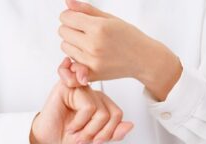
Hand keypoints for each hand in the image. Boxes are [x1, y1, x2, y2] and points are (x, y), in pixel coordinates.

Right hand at [30, 81, 133, 143]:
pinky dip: (79, 122)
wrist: (46, 134)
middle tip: (82, 138)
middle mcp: (93, 93)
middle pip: (112, 114)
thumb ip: (112, 133)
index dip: (109, 132)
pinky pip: (87, 106)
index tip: (96, 142)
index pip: (117, 114)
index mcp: (101, 102)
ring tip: (73, 130)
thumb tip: (130, 125)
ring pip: (99, 111)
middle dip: (97, 133)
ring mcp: (81, 89)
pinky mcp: (69, 87)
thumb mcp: (93, 137)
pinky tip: (70, 124)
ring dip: (85, 128)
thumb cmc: (66, 132)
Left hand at [59, 0, 181, 99]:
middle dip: (70, 28)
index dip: (69, 15)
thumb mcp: (110, 18)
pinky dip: (75, 57)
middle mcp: (93, 45)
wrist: (143, 59)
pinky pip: (71, 62)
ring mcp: (91, 62)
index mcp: (99, 28)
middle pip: (62, 32)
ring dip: (72, 43)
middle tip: (84, 30)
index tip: (75, 18)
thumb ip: (86, 9)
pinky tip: (87, 54)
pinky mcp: (91, 74)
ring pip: (64, 47)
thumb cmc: (129, 37)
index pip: (66, 17)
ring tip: (87, 42)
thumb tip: (67, 2)